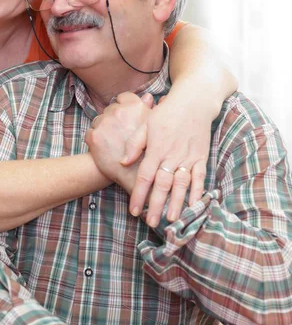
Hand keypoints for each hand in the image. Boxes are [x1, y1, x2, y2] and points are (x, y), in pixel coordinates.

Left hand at [85, 92, 153, 191]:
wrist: (136, 176)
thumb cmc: (148, 152)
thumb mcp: (153, 128)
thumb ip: (149, 109)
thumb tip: (147, 96)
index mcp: (134, 106)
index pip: (123, 97)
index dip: (123, 107)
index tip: (124, 117)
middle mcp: (119, 111)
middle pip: (110, 109)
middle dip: (112, 119)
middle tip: (119, 135)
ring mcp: (105, 123)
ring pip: (98, 121)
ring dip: (102, 129)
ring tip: (112, 143)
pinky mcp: (94, 136)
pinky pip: (89, 133)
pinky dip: (94, 140)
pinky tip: (104, 149)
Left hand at [126, 95, 209, 225]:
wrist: (194, 101)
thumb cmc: (166, 112)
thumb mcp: (146, 123)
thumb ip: (134, 144)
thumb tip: (123, 162)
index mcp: (156, 148)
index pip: (145, 176)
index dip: (139, 195)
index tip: (134, 210)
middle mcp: (172, 155)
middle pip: (163, 185)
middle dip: (156, 205)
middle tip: (151, 222)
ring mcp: (189, 157)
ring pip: (182, 184)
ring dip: (177, 203)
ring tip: (172, 220)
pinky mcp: (201, 157)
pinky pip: (200, 177)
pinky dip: (198, 193)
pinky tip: (194, 206)